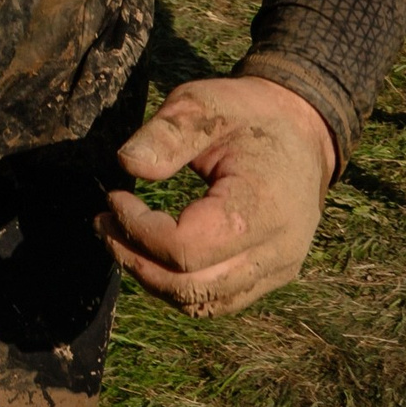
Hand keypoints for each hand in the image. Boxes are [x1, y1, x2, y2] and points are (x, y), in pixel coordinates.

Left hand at [98, 75, 335, 316]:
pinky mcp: (273, 274)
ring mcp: (278, 268)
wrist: (302, 130)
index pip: (186, 249)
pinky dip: (178, 286)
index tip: (114, 196)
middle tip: (102, 223)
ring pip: (203, 302)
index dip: (138, 229)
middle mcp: (276, 249)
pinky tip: (151, 254)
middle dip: (135, 259)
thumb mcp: (204, 104)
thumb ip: (166, 134)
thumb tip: (127, 165)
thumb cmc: (248, 113)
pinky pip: (219, 299)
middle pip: (192, 286)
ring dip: (151, 278)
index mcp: (261, 207)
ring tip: (118, 238)